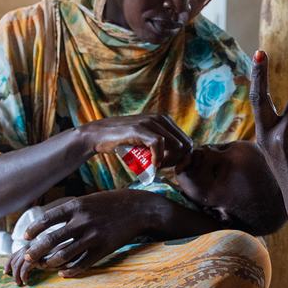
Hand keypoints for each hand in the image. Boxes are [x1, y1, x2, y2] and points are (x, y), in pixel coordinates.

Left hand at [5, 190, 163, 284]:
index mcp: (77, 206)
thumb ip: (70, 210)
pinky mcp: (104, 248)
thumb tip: (48, 222)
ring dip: (51, 262)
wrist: (139, 209)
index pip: (47, 219)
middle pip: (51, 239)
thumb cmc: (111, 203)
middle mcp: (83, 221)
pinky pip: (82, 264)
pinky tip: (64, 273)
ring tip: (46, 265)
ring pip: (64, 254)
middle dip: (36, 250)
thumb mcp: (88, 200)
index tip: (25, 237)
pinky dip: (70, 271)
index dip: (33, 229)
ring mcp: (94, 236)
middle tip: (28, 257)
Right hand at [75, 114, 193, 169]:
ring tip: (157, 166)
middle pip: (185, 144)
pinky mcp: (140, 129)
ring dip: (169, 160)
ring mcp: (150, 122)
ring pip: (176, 145)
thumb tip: (182, 160)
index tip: (175, 168)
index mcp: (165, 120)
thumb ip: (163, 145)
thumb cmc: (124, 142)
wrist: (100, 136)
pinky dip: (158, 158)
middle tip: (165, 168)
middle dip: (179, 160)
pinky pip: (159, 144)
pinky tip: (153, 164)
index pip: (187, 141)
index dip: (184, 158)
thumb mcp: (147, 141)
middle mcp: (160, 118)